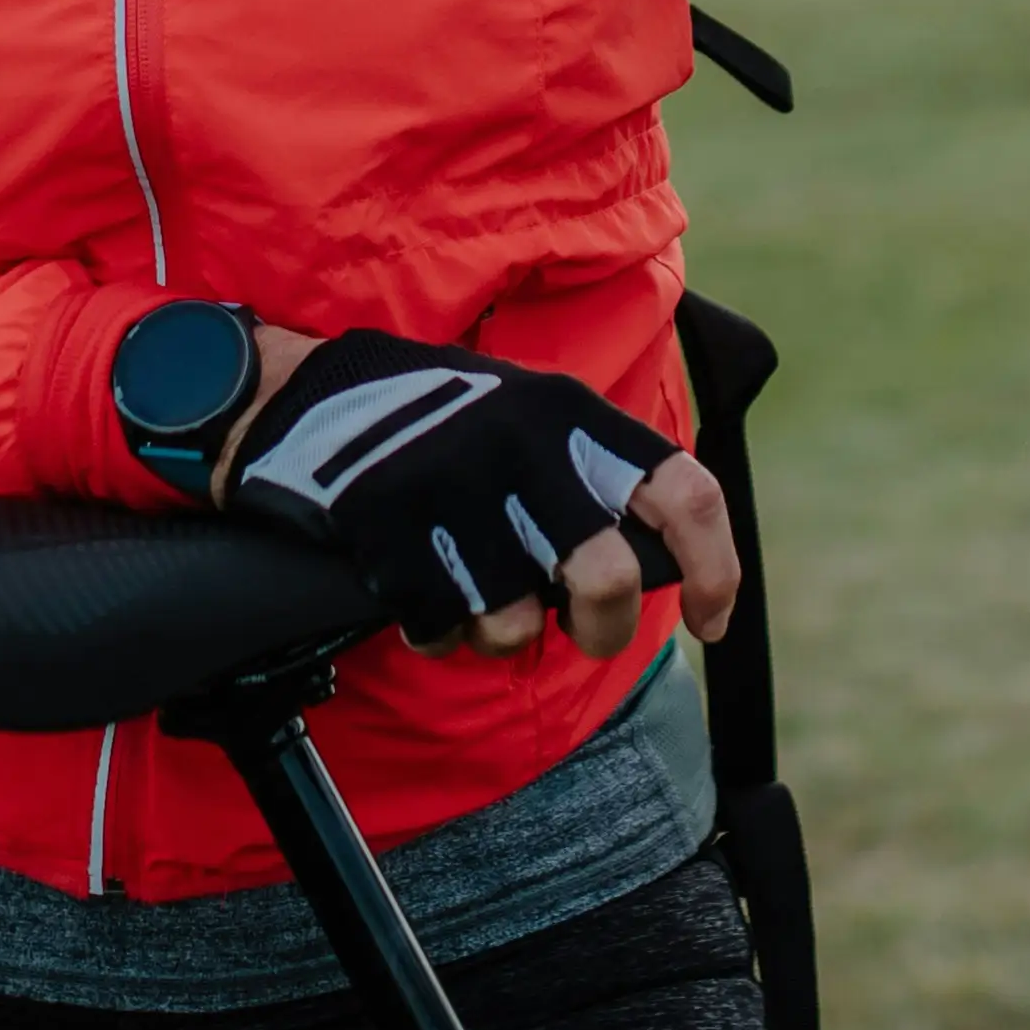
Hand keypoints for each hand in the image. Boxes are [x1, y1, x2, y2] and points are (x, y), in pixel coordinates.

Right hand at [218, 324, 739, 660]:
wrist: (314, 398)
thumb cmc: (447, 423)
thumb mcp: (536, 420)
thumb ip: (599, 481)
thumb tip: (669, 568)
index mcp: (572, 414)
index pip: (683, 491)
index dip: (715, 568)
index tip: (712, 623)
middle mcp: (522, 445)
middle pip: (605, 580)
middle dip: (603, 628)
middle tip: (583, 629)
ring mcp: (452, 486)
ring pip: (515, 622)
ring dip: (499, 631)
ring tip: (477, 593)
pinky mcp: (388, 528)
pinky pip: (440, 628)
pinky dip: (436, 630)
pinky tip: (424, 590)